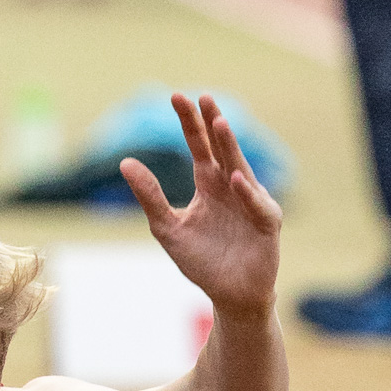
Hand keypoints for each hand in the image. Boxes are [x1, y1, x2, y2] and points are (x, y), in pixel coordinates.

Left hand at [120, 94, 281, 318]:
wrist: (229, 293)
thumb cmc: (202, 260)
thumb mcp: (167, 227)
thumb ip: (149, 196)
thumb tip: (125, 163)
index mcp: (209, 184)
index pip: (198, 146)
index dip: (189, 123)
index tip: (176, 97)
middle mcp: (232, 186)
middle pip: (221, 149)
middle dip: (212, 123)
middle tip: (203, 97)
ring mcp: (252, 202)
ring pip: (240, 169)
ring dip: (230, 148)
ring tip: (219, 125)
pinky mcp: (266, 223)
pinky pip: (256, 205)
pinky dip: (247, 193)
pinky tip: (235, 179)